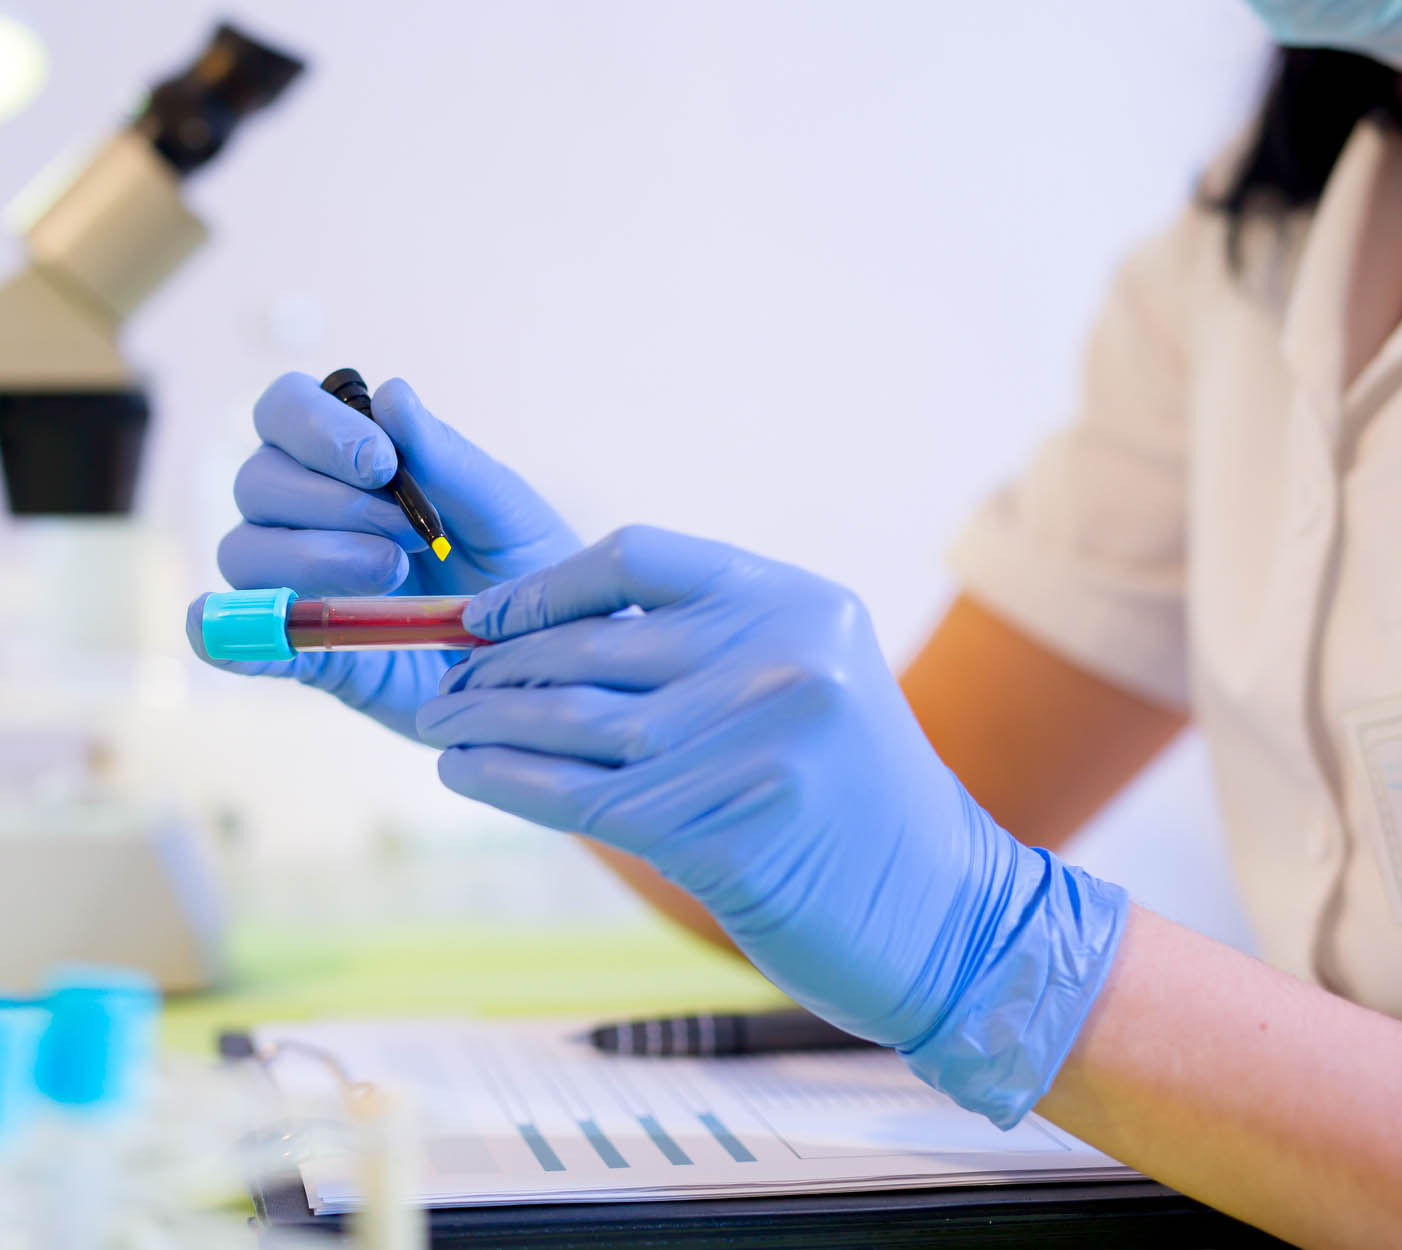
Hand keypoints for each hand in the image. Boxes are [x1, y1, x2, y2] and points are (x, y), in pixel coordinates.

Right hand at [187, 372, 579, 737]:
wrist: (547, 656)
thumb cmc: (526, 567)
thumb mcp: (503, 511)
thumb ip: (447, 460)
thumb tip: (390, 393)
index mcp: (353, 461)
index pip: (286, 410)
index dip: (317, 428)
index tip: (382, 465)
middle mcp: (311, 513)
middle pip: (258, 480)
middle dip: (329, 502)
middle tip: (409, 536)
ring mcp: (301, 582)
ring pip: (244, 551)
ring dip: (310, 557)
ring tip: (391, 576)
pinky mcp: (305, 651)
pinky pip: (239, 637)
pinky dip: (233, 635)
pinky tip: (251, 643)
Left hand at [416, 525, 1127, 1125]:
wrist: (946, 913)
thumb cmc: (858, 803)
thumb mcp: (805, 688)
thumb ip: (703, 654)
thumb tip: (547, 644)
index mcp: (796, 601)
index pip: (638, 555)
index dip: (546, 585)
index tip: (486, 619)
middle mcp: (782, 655)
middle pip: (594, 644)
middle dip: (500, 668)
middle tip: (443, 687)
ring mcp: (759, 740)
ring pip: (578, 721)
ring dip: (488, 724)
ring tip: (440, 728)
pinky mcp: (729, 829)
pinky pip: (583, 797)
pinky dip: (508, 782)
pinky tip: (464, 775)